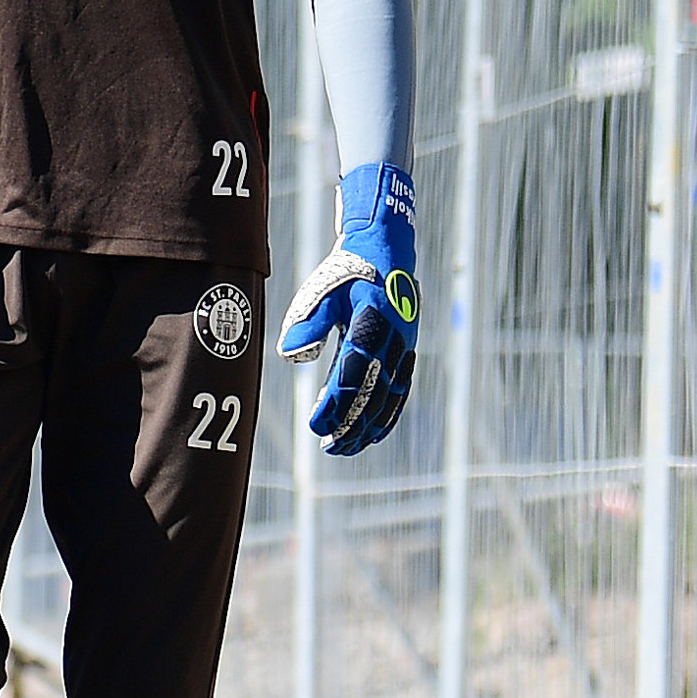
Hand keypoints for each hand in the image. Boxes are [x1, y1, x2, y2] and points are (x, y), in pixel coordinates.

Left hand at [278, 162, 419, 455]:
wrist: (386, 250)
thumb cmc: (346, 271)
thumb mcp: (322, 289)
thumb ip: (307, 322)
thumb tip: (289, 356)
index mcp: (371, 325)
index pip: (351, 375)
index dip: (335, 404)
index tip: (316, 426)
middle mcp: (393, 341)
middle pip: (373, 394)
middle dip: (351, 424)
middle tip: (328, 446)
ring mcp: (404, 348)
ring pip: (389, 397)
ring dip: (368, 426)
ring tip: (345, 447)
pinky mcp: (407, 352)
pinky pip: (400, 391)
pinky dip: (387, 415)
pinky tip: (371, 433)